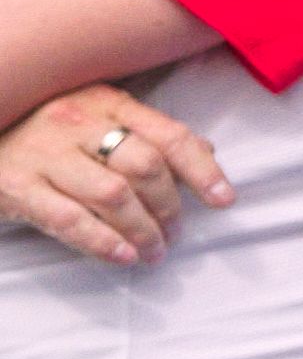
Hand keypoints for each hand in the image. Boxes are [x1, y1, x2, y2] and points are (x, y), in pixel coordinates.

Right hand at [0, 87, 226, 264]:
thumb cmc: (45, 130)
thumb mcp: (96, 116)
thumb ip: (147, 132)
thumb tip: (206, 153)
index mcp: (107, 101)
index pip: (169, 135)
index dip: (202, 170)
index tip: (225, 200)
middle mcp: (77, 121)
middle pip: (144, 166)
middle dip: (169, 206)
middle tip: (176, 233)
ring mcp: (44, 153)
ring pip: (112, 196)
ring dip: (142, 231)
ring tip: (154, 252)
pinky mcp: (16, 186)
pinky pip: (69, 219)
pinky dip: (102, 242)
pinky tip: (123, 257)